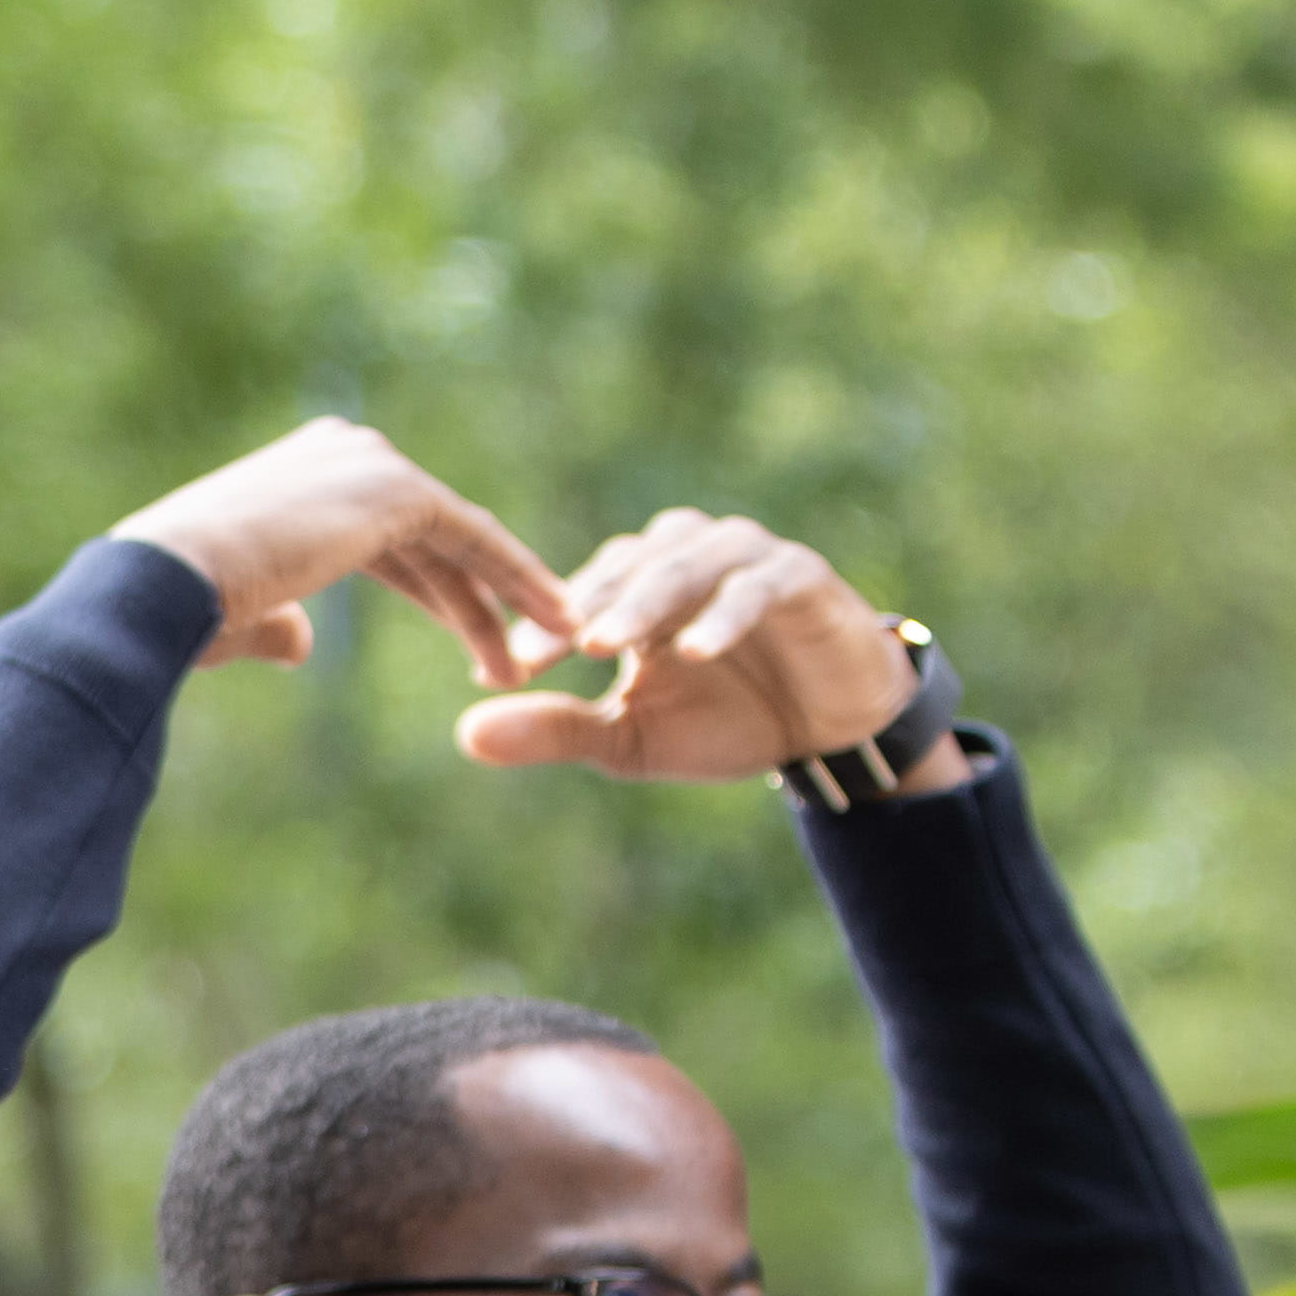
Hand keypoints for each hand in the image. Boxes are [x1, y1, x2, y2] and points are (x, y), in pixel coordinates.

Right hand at [113, 419, 573, 680]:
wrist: (166, 581)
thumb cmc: (183, 610)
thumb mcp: (242, 612)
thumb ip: (281, 620)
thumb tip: (304, 644)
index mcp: (301, 477)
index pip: (387, 536)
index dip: (430, 590)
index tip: (465, 634)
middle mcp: (342, 454)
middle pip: (430, 538)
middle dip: (473, 600)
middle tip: (511, 658)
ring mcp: (371, 465)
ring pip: (459, 541)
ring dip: (505, 601)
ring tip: (545, 654)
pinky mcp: (397, 491)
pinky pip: (476, 540)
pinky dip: (518, 579)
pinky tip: (555, 618)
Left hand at [459, 508, 942, 785]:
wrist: (829, 729)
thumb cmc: (726, 721)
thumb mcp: (632, 737)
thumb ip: (557, 729)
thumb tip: (465, 735)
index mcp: (637, 588)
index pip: (577, 598)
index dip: (540, 631)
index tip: (498, 669)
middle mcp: (685, 558)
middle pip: (622, 571)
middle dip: (580, 611)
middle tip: (542, 651)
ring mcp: (743, 559)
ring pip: (682, 568)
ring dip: (641, 604)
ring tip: (602, 644)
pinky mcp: (798, 575)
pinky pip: (754, 588)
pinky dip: (722, 616)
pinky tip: (692, 652)